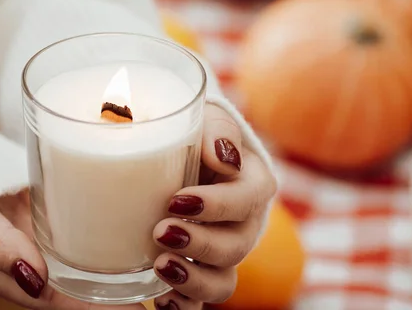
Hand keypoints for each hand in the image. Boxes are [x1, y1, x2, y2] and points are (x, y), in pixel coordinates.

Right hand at [0, 190, 144, 309]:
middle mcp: (28, 263)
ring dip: (108, 272)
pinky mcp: (43, 217)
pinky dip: (96, 240)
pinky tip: (123, 235)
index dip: (95, 308)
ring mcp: (37, 240)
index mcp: (8, 276)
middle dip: (110, 297)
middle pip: (75, 289)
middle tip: (151, 297)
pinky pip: (73, 233)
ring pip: (77, 265)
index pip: (61, 300)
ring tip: (148, 272)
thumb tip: (35, 282)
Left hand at [152, 104, 276, 309]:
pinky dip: (184, 305)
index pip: (247, 199)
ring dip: (193, 278)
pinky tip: (162, 300)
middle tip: (161, 231)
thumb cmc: (196, 137)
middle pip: (236, 245)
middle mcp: (244, 223)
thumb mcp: (206, 121)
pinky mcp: (202, 270)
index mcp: (251, 183)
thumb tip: (224, 157)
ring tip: (159, 265)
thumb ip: (217, 130)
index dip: (216, 205)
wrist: (179, 157)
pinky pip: (202, 300)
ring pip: (223, 279)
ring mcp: (224, 252)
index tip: (176, 199)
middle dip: (199, 242)